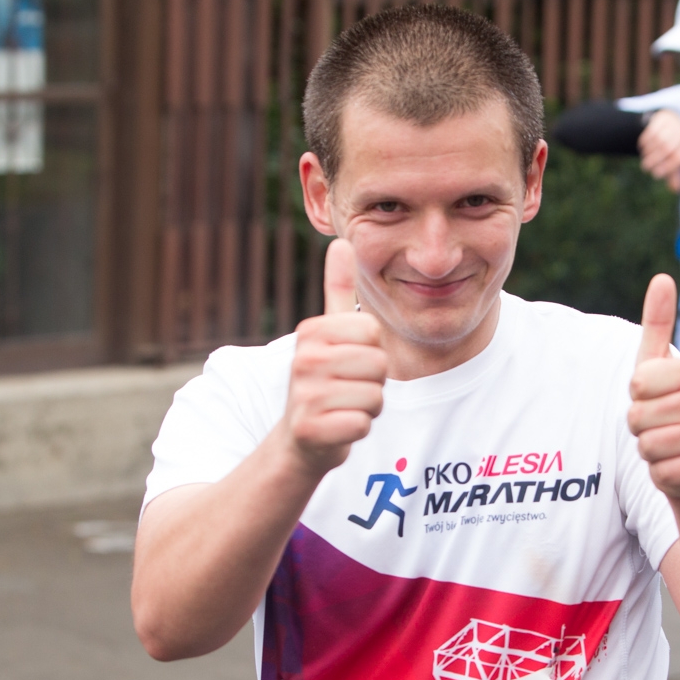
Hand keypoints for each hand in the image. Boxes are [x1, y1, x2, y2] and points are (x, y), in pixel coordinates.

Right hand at [281, 238, 388, 475]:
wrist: (300, 437)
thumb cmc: (323, 381)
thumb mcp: (329, 334)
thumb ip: (339, 290)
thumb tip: (341, 242)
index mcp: (311, 331)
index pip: (374, 333)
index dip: (372, 352)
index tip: (348, 362)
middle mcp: (303, 359)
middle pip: (379, 365)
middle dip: (372, 382)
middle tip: (345, 389)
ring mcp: (305, 395)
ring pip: (375, 397)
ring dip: (366, 407)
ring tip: (342, 406)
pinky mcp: (311, 429)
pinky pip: (363, 424)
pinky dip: (357, 430)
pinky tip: (337, 427)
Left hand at [628, 273, 679, 499]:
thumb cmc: (667, 407)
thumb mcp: (657, 365)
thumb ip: (658, 323)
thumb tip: (662, 277)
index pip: (637, 384)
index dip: (636, 396)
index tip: (653, 397)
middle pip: (636, 417)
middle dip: (639, 426)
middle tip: (659, 425)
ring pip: (646, 445)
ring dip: (648, 450)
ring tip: (667, 444)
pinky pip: (659, 472)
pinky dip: (660, 473)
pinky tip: (676, 466)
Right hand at [639, 109, 679, 191]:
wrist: (670, 124)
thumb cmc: (673, 147)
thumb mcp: (675, 160)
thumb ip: (675, 174)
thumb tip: (675, 189)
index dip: (667, 167)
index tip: (655, 174)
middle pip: (668, 148)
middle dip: (655, 160)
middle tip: (646, 167)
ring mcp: (673, 122)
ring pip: (658, 139)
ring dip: (648, 151)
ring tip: (644, 158)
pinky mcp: (662, 117)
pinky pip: (651, 131)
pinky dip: (645, 141)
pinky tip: (642, 148)